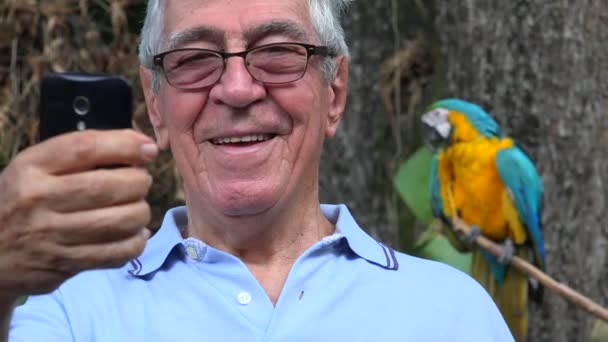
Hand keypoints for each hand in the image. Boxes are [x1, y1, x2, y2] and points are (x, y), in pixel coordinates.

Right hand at [0, 130, 157, 300]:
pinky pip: (117, 253)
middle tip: (141, 182)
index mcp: (32, 167)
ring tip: (137, 207)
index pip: (86, 148)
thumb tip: (143, 148)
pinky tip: (135, 233)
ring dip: (141, 212)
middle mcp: (39, 199)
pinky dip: (136, 242)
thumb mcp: (36, 167)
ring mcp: (50, 235)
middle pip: (109, 186)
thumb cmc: (24, 199)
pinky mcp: (63, 264)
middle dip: (139, 182)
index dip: (125, 146)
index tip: (149, 150)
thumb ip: (82, 154)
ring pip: (119, 221)